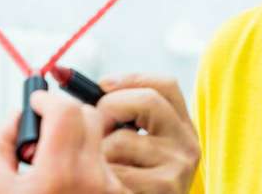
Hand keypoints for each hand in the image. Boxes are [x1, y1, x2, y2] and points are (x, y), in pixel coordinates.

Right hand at [0, 90, 127, 193]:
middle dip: (65, 114)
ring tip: (60, 160)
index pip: (66, 110)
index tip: (36, 103)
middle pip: (88, 117)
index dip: (47, 100)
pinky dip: (92, 161)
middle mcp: (94, 179)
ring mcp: (113, 189)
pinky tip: (75, 181)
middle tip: (46, 129)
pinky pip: (111, 162)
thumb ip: (1, 143)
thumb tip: (20, 115)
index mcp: (60, 174)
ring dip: (80, 137)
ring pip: (102, 138)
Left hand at [97, 74, 199, 193]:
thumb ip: (122, 117)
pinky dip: (103, 174)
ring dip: (100, 149)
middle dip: (109, 107)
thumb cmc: (132, 179)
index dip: (131, 79)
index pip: (166, 85)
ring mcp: (177, 168)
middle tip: (93, 126)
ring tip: (101, 166)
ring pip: (124, 138)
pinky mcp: (164, 189)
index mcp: (181, 127)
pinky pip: (116, 170)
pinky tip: (106, 184)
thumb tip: (74, 90)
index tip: (103, 84)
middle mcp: (187, 144)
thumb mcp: (138, 144)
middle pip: (148, 101)